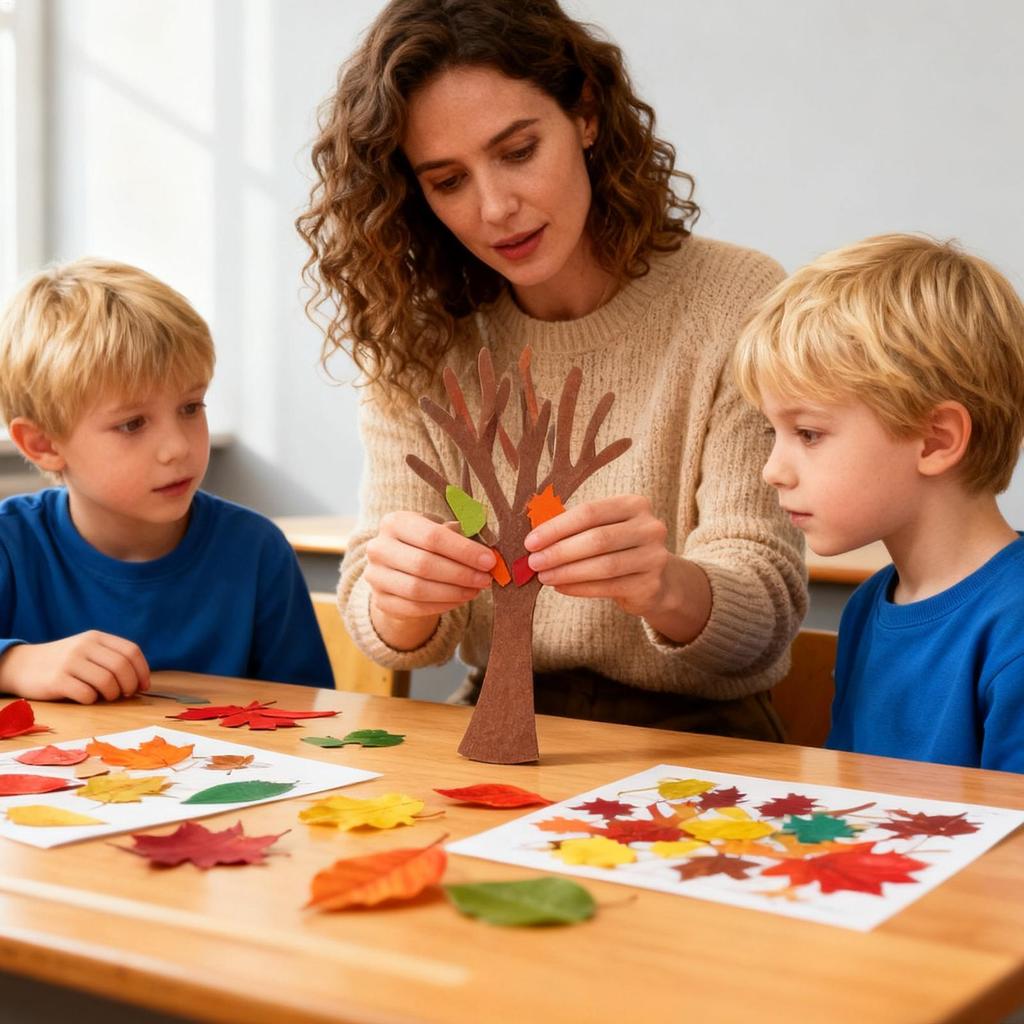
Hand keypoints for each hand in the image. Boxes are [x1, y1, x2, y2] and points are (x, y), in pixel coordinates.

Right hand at [0, 632, 150, 702]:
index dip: (142, 671)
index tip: (143, 686)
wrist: (24, 665)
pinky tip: (88, 698)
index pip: (131, 651)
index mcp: (96, 637)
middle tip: (127, 695)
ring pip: (107, 681)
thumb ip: (111, 658)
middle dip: (130, 685)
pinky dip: (92, 700)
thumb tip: (141, 681)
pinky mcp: (57, 680)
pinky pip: (86, 694)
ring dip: (113, 694)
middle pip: (122, 666)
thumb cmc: (65, 662)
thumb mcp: (88, 650)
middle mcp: (84, 646)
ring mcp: (70, 662)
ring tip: (108, 697)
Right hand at [365, 511, 495, 648]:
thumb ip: (462, 535)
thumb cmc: (428, 545)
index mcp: (395, 522)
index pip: (432, 537)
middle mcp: (378, 548)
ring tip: (476, 589)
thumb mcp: (441, 531)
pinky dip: (442, 605)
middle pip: (424, 564)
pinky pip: (415, 608)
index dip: (464, 550)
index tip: (489, 560)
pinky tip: (460, 599)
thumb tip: (489, 550)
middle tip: (486, 578)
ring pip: (418, 589)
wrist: (399, 568)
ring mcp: (375, 576)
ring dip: (454, 592)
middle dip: (461, 573)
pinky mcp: (380, 600)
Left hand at [524, 494, 711, 642]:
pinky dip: (580, 588)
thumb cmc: (619, 548)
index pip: (590, 512)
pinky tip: (561, 587)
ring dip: (567, 572)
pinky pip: (608, 587)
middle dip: (560, 551)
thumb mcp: (604, 528)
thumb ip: (575, 527)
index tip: (531, 541)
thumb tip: (534, 538)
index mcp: (634, 505)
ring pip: (603, 566)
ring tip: (544, 577)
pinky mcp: (650, 584)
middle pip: (597, 539)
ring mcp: (654, 557)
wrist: (657, 578)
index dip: (557, 527)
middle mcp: (649, 528)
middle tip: (534, 562)